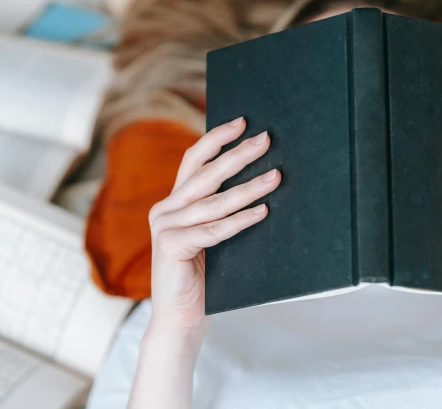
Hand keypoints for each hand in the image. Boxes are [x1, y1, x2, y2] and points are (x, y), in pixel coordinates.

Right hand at [147, 117, 280, 334]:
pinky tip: (263, 211)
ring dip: (249, 188)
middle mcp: (165, 209)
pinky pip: (214, 230)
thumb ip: (220, 210)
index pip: (194, 160)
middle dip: (239, 155)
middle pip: (206, 174)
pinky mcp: (171, 247)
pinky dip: (240, 221)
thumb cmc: (203, 277)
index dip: (217, 139)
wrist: (181, 319)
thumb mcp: (211, 235)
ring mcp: (166, 227)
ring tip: (276, 176)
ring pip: (215, 201)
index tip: (242, 122)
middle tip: (266, 140)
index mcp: (174, 202)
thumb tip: (261, 178)